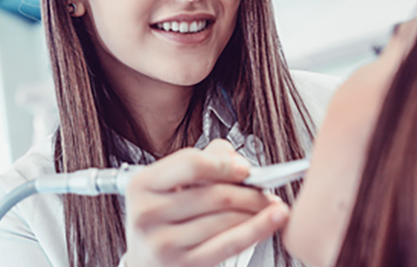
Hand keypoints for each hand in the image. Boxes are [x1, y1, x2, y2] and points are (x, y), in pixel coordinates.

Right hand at [123, 139, 288, 266]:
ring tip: (270, 206)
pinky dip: (258, 229)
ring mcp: (163, 242)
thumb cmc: (162, 215)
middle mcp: (147, 213)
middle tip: (266, 190)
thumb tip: (238, 162)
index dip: (224, 165)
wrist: (146, 259)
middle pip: (214, 195)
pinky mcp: (182, 264)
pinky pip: (230, 244)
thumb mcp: (171, 182)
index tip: (245, 169)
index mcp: (141, 184)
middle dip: (249, 191)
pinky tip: (275, 219)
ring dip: (257, 211)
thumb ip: (204, 160)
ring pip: (225, 220)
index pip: (191, 164)